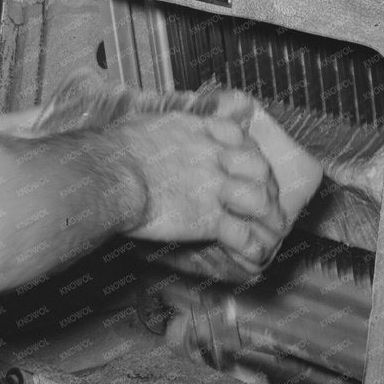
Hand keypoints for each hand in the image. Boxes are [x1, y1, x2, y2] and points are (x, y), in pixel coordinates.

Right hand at [112, 107, 292, 276]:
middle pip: (260, 167)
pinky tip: (254, 257)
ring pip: (261, 200)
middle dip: (268, 186)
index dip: (250, 151)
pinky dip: (254, 249)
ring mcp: (215, 187)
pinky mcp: (209, 219)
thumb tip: (151, 137)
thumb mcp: (141, 126)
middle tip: (268, 201)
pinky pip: (245, 236)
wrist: (111, 174)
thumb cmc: (113, 150)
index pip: (240, 135)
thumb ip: (160, 133)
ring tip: (272, 232)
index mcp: (196, 131)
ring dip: (270, 218)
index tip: (250, 164)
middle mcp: (213, 156)